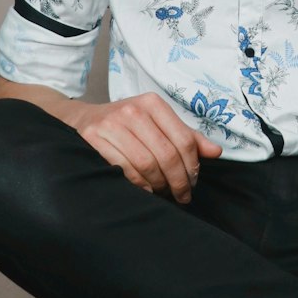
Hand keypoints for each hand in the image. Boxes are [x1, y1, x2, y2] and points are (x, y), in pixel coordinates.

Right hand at [64, 92, 221, 202]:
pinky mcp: (94, 139)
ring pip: (146, 164)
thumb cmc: (126, 125)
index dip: (193, 165)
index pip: (183, 139)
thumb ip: (187, 137)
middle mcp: (133, 110)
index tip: (194, 181)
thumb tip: (216, 152)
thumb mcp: (157, 123)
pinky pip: (124, 170)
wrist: (81, 120)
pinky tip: (145, 190)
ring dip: (159, 185)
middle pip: (167, 154)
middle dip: (178, 180)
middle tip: (182, 195)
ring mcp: (112, 124)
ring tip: (163, 192)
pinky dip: (138, 185)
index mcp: (153, 103)